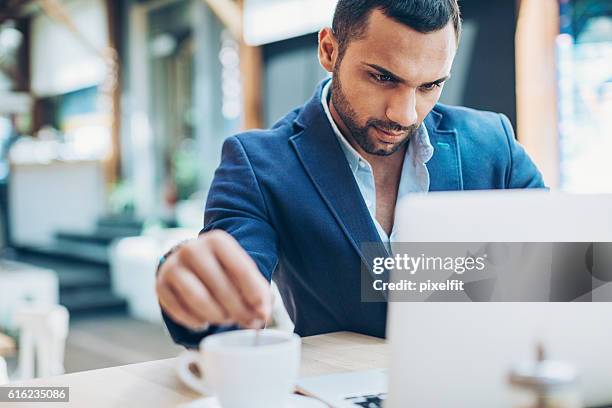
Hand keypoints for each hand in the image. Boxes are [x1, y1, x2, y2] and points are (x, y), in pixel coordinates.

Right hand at [156, 230, 271, 330]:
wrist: (189, 261)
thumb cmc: (222, 269)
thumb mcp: (241, 271)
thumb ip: (257, 291)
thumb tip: (262, 315)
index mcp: (217, 240)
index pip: (241, 269)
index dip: (254, 295)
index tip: (263, 312)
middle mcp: (192, 249)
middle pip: (221, 287)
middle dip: (238, 310)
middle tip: (248, 323)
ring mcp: (173, 266)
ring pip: (199, 300)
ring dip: (217, 316)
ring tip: (227, 319)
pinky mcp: (160, 285)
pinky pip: (180, 311)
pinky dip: (196, 321)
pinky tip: (205, 321)